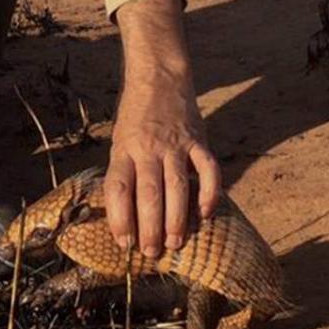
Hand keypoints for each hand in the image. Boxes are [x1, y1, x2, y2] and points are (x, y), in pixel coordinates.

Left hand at [106, 0, 223, 257]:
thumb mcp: (120, 140)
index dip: (120, 218)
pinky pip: (208, 170)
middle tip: (151, 252)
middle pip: (149, 194)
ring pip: (177, 187)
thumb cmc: (136, 117)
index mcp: (124, 150)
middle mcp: (148, 149)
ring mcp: (175, 144)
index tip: (124, 241)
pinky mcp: (198, 140)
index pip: (118, 189)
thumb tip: (125, 217)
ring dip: (176, 219)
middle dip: (149, 228)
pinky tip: (206, 214)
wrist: (159, 77)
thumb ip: (125, 172)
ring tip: (174, 243)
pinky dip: (209, 194)